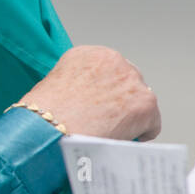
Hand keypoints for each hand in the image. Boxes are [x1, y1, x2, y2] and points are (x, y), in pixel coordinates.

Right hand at [19, 45, 160, 140]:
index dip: (103, 91)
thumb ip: (77, 86)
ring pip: (140, 102)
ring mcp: (131, 81)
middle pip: (128, 82)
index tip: (97, 104)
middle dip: (119, 101)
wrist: (47, 129)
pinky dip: (140, 134)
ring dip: (129, 116)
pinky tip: (120, 139)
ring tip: (109, 132)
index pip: (108, 70)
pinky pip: (152, 123)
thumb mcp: (53, 86)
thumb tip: (87, 102)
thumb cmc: (42, 114)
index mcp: (88, 54)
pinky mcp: (145, 103)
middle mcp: (113, 60)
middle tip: (104, 120)